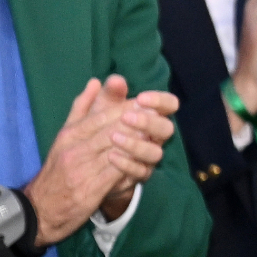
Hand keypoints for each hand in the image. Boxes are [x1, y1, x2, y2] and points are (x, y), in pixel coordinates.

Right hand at [25, 77, 166, 243]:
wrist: (39, 208)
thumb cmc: (58, 169)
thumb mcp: (65, 137)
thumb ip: (81, 109)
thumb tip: (95, 81)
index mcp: (69, 135)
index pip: (99, 117)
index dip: (124, 109)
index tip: (146, 102)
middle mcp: (74, 150)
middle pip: (108, 131)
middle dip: (134, 122)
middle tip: (157, 114)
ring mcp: (81, 171)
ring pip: (113, 152)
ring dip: (136, 143)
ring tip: (155, 135)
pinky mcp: (89, 191)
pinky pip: (113, 175)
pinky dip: (129, 166)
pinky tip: (144, 161)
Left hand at [98, 85, 178, 221]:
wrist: (87, 168)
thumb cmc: (97, 134)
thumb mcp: (98, 112)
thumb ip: (107, 96)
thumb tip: (115, 79)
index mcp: (149, 117)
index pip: (168, 105)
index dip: (160, 100)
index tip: (141, 98)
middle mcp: (154, 138)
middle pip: (167, 129)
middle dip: (148, 122)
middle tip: (127, 117)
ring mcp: (148, 159)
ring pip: (156, 153)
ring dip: (136, 144)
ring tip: (113, 137)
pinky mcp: (138, 176)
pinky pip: (140, 171)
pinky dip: (126, 163)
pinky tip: (110, 155)